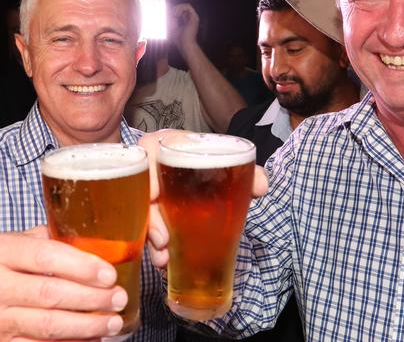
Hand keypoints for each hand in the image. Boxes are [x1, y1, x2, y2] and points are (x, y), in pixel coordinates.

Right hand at [0, 226, 126, 340]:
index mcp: (0, 252)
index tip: (110, 275)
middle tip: (118, 298)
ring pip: (48, 326)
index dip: (82, 267)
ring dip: (87, 326)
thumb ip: (55, 239)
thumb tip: (102, 243)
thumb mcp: (19, 241)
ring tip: (113, 321)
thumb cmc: (1, 263)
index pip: (47, 258)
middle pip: (51, 294)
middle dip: (92, 298)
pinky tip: (92, 338)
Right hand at [139, 130, 267, 268]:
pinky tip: (164, 260)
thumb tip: (260, 187)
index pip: (150, 149)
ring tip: (163, 257)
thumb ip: (249, 172)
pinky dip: (155, 245)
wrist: (212, 178)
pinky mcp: (153, 212)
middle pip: (142, 189)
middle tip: (163, 240)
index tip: (152, 196)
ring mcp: (150, 190)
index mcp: (171, 144)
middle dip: (150, 218)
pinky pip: (147, 227)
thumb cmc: (215, 165)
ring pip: (142, 213)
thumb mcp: (231, 163)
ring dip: (151, 237)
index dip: (147, 171)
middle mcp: (154, 165)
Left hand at [170, 3, 199, 54]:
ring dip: (178, 8)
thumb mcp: (173, 27)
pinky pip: (188, 6)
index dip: (175, 11)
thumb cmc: (179, 39)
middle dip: (176, 9)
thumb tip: (169, 11)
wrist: (185, 45)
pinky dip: (181, 8)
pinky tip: (177, 15)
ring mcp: (194, 17)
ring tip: (174, 15)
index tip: (170, 16)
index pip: (182, 11)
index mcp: (187, 21)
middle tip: (172, 16)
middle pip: (184, 7)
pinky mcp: (194, 17)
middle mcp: (192, 18)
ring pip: (186, 5)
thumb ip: (172, 19)